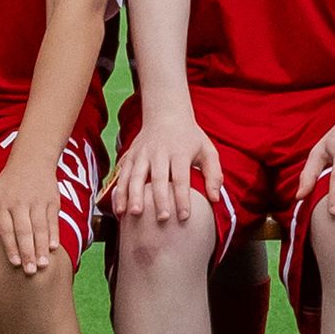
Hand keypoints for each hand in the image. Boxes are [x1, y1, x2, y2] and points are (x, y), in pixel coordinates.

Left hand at [0, 138, 64, 278]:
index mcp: (1, 204)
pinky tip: (54, 248)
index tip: (14, 264)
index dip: (10, 247)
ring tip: (44, 264)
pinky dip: (54, 234)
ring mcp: (37, 201)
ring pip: (40, 228)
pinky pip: (53, 220)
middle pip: (24, 231)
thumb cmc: (6, 184)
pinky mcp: (52, 200)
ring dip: (42, 247)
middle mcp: (19, 203)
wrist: (31, 161)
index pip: (6, 229)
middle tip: (31, 271)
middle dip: (28, 252)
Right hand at [110, 112, 220, 232]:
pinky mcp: (129, 156)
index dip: (182, 197)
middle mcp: (159, 152)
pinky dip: (119, 192)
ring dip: (134, 196)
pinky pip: (122, 175)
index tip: (184, 217)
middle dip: (159, 199)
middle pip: (158, 178)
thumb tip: (215, 199)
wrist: (166, 114)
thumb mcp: (207, 150)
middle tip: (162, 219)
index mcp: (180, 152)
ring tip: (135, 214)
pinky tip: (119, 210)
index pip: (181, 177)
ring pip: (135, 176)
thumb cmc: (190, 138)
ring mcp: (141, 154)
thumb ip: (213, 174)